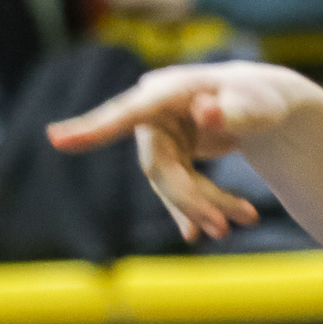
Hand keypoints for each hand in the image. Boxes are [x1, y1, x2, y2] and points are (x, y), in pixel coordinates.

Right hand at [46, 61, 313, 242]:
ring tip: (246, 219)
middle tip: (225, 229)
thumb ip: (235, 112)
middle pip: (158, 166)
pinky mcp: (169, 152)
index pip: (128, 112)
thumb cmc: (263, 101)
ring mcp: (159, 133)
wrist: (266, 106)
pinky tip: (200, 232)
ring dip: (203, 205)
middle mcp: (155, 111)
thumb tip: (206, 113)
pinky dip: (192, 208)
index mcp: (168, 91)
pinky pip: (175, 186)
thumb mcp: (259, 108)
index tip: (56, 140)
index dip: (95, 128)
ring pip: (169, 181)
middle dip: (190, 199)